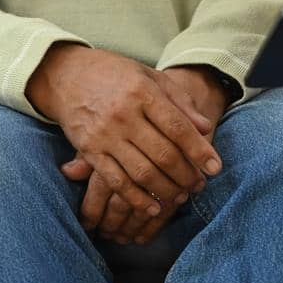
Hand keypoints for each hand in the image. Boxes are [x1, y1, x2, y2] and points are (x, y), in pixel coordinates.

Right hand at [27, 46, 222, 236]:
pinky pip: (116, 182)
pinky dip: (136, 199)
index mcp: (143, 92)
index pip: (177, 127)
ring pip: (141, 172)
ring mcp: (105, 135)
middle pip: (163, 154)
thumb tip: (205, 127)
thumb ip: (179, 101)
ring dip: (165, 190)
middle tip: (200, 185)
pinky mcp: (89, 151)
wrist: (67, 75)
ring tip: (181, 196)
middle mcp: (124, 115)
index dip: (199, 150)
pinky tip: (152, 208)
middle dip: (186, 175)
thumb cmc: (116, 74)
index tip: (215, 167)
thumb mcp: (150, 76)